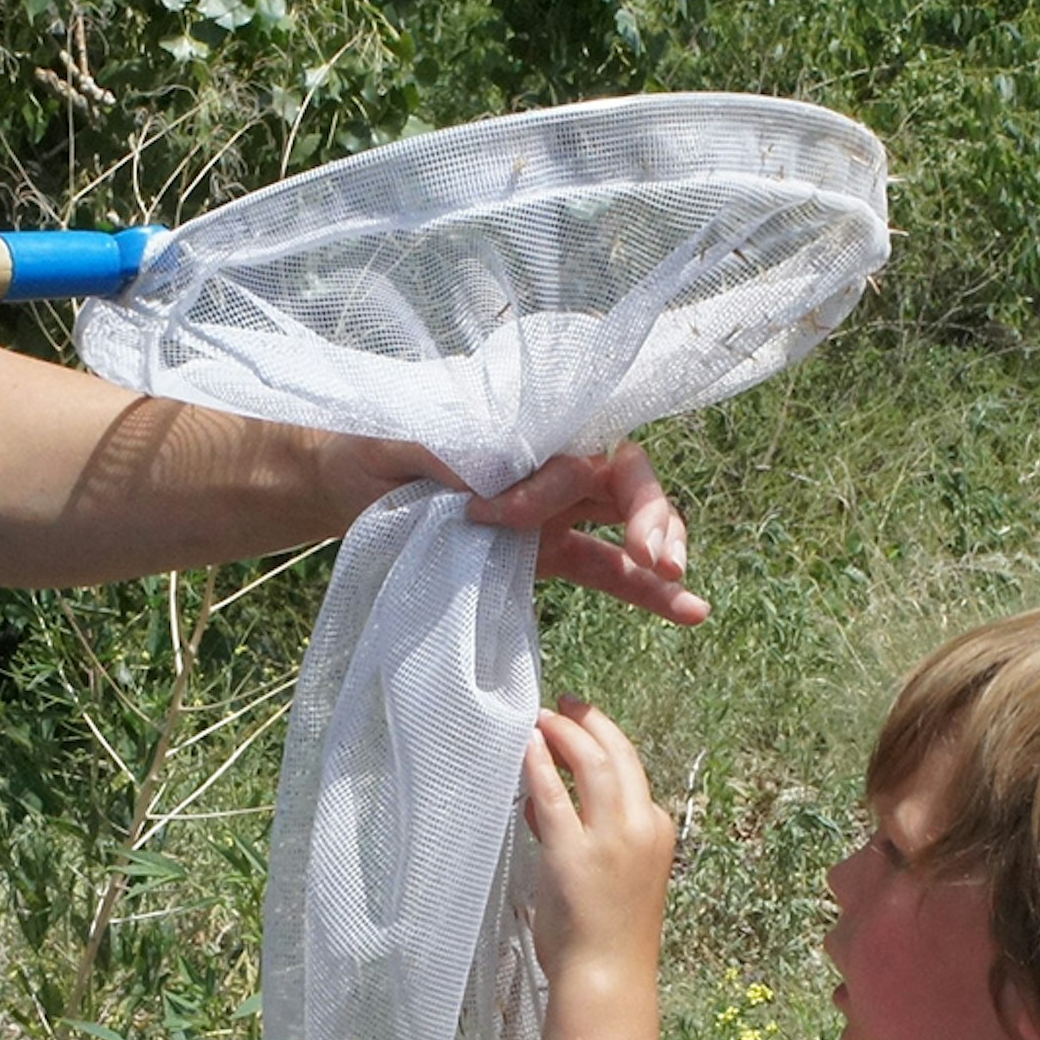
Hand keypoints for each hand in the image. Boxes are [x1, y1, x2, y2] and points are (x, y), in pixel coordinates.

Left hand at [339, 436, 703, 623]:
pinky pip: (610, 570)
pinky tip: (689, 611)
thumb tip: (484, 475)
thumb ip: (443, 450)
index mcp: (526, 428)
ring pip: (629, 522)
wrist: (350, 484)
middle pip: (626, 476)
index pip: (569, 451)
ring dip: (659, 548)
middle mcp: (552, 463)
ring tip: (676, 581)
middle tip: (650, 554)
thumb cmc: (376, 445)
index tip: (488, 513)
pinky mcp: (549, 553)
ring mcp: (558, 511)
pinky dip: (648, 591)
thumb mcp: (400, 438)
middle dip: (648, 512)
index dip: (546, 486)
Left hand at [521, 697, 677, 989]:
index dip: (604, 741)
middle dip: (591, 721)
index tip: (583, 725)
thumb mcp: (611, 873)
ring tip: (543, 717)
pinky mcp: (572, 852)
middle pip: (618, 754)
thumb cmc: (605, 933)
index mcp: (656, 829)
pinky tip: (527, 745)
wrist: (606, 975)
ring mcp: (609, 838)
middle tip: (566, 703)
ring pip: (593, 764)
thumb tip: (543, 804)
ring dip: (566, 733)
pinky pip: (554, 795)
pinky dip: (541, 764)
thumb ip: (583, 834)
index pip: (631, 771)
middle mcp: (640, 826)